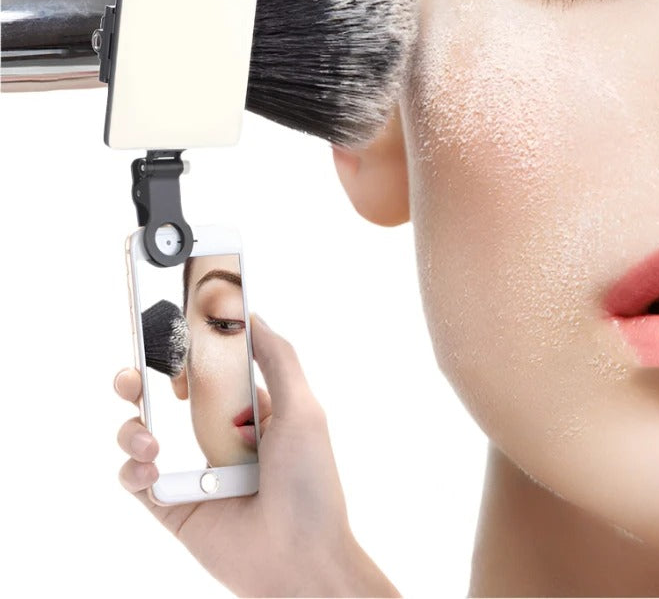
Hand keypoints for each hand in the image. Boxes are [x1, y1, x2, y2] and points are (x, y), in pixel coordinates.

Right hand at [115, 314, 399, 596]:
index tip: (170, 337)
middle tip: (135, 377)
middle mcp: (218, 436)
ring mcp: (193, 470)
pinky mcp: (172, 506)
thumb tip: (250, 315)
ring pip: (141, 431)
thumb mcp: (303, 409)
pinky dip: (132, 466)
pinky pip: (135, 477)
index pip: (209, 369)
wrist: (299, 559)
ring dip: (133, 425)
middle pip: (166, 396)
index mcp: (250, 410)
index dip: (186, 352)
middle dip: (141, 379)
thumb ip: (278, 359)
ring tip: (149, 440)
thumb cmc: (309, 482)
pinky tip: (148, 465)